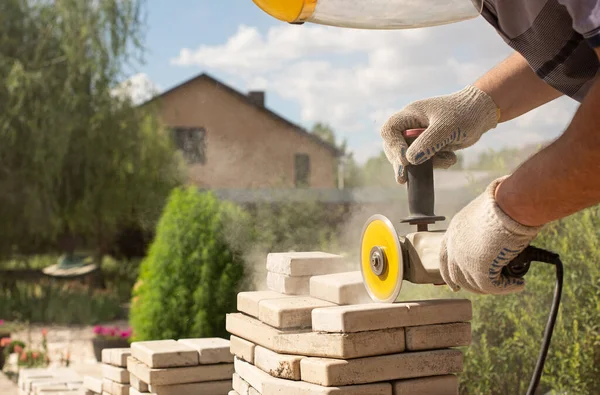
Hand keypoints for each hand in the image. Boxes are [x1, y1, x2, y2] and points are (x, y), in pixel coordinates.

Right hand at [380, 85, 498, 182]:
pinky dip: (436, 163)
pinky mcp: (430, 146)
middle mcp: (411, 126)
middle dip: (402, 162)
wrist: (482, 113)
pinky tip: (450, 157)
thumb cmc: (464, 113)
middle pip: (394, 147)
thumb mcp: (446, 128)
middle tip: (405, 177)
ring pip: (408, 157)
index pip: (389, 130)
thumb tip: (409, 161)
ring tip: (445, 159)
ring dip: (424, 164)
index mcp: (410, 115)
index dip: (394, 146)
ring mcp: (419, 137)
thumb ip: (427, 143)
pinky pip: (424, 161)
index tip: (406, 160)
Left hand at [439, 176, 543, 294]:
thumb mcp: (486, 215)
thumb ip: (484, 230)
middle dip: (470, 285)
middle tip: (488, 289)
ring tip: (510, 283)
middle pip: (457, 275)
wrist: (509, 204)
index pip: (444, 258)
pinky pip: (493, 287)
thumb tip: (499, 237)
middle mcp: (454, 247)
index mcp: (453, 232)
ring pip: (475, 284)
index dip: (449, 273)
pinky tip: (518, 284)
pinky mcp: (479, 271)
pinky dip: (507, 287)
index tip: (454, 285)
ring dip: (492, 287)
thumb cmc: (504, 203)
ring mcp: (464, 260)